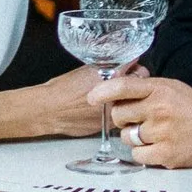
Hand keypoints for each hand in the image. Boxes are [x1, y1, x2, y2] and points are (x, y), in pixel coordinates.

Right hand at [30, 59, 145, 137]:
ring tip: (115, 97)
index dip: (136, 69)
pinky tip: (107, 109)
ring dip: (129, 99)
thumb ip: (107, 67)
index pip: (139, 70)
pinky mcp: (109, 126)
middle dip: (136, 84)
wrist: (50, 109)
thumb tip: (121, 65)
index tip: (133, 68)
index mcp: (112, 77)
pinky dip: (118, 112)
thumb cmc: (64, 89)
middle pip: (141, 88)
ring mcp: (115, 112)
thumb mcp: (88, 69)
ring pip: (133, 104)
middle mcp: (117, 96)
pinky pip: (122, 116)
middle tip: (126, 82)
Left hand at [91, 74, 191, 168]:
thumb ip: (145, 87)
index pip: (123, 86)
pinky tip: (156, 146)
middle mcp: (158, 109)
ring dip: (133, 137)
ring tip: (151, 134)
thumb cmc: (190, 108)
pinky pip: (137, 155)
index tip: (92, 97)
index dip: (103, 91)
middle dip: (122, 118)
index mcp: (159, 89)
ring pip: (126, 137)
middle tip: (137, 119)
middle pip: (118, 115)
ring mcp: (161, 132)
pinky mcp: (165, 153)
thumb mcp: (170, 87)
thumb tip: (114, 88)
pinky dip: (143, 153)